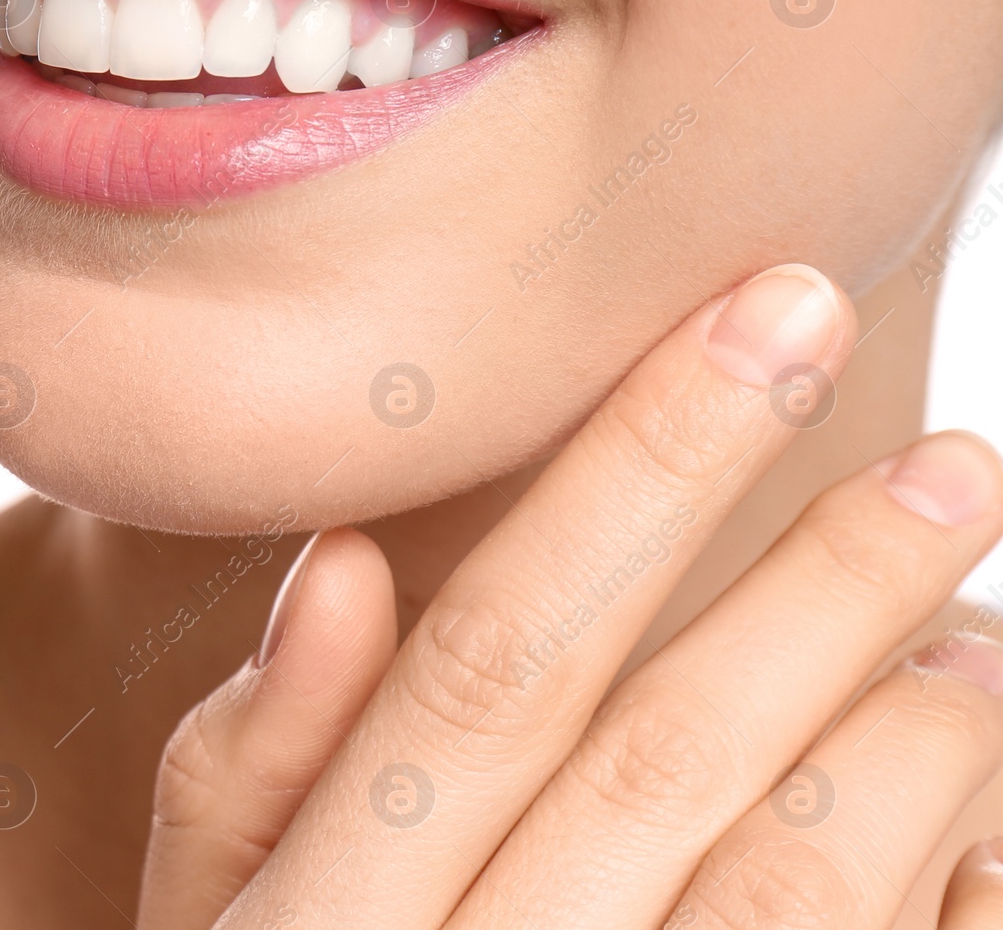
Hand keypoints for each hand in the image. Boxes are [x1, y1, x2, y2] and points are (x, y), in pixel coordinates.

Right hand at [137, 264, 1002, 928]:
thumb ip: (252, 759)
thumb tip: (351, 557)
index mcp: (329, 910)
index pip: (505, 640)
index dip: (644, 464)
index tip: (771, 312)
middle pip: (666, 750)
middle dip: (821, 583)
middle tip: (956, 458)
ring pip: (788, 895)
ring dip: (912, 746)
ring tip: (976, 630)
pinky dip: (942, 898)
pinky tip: (978, 808)